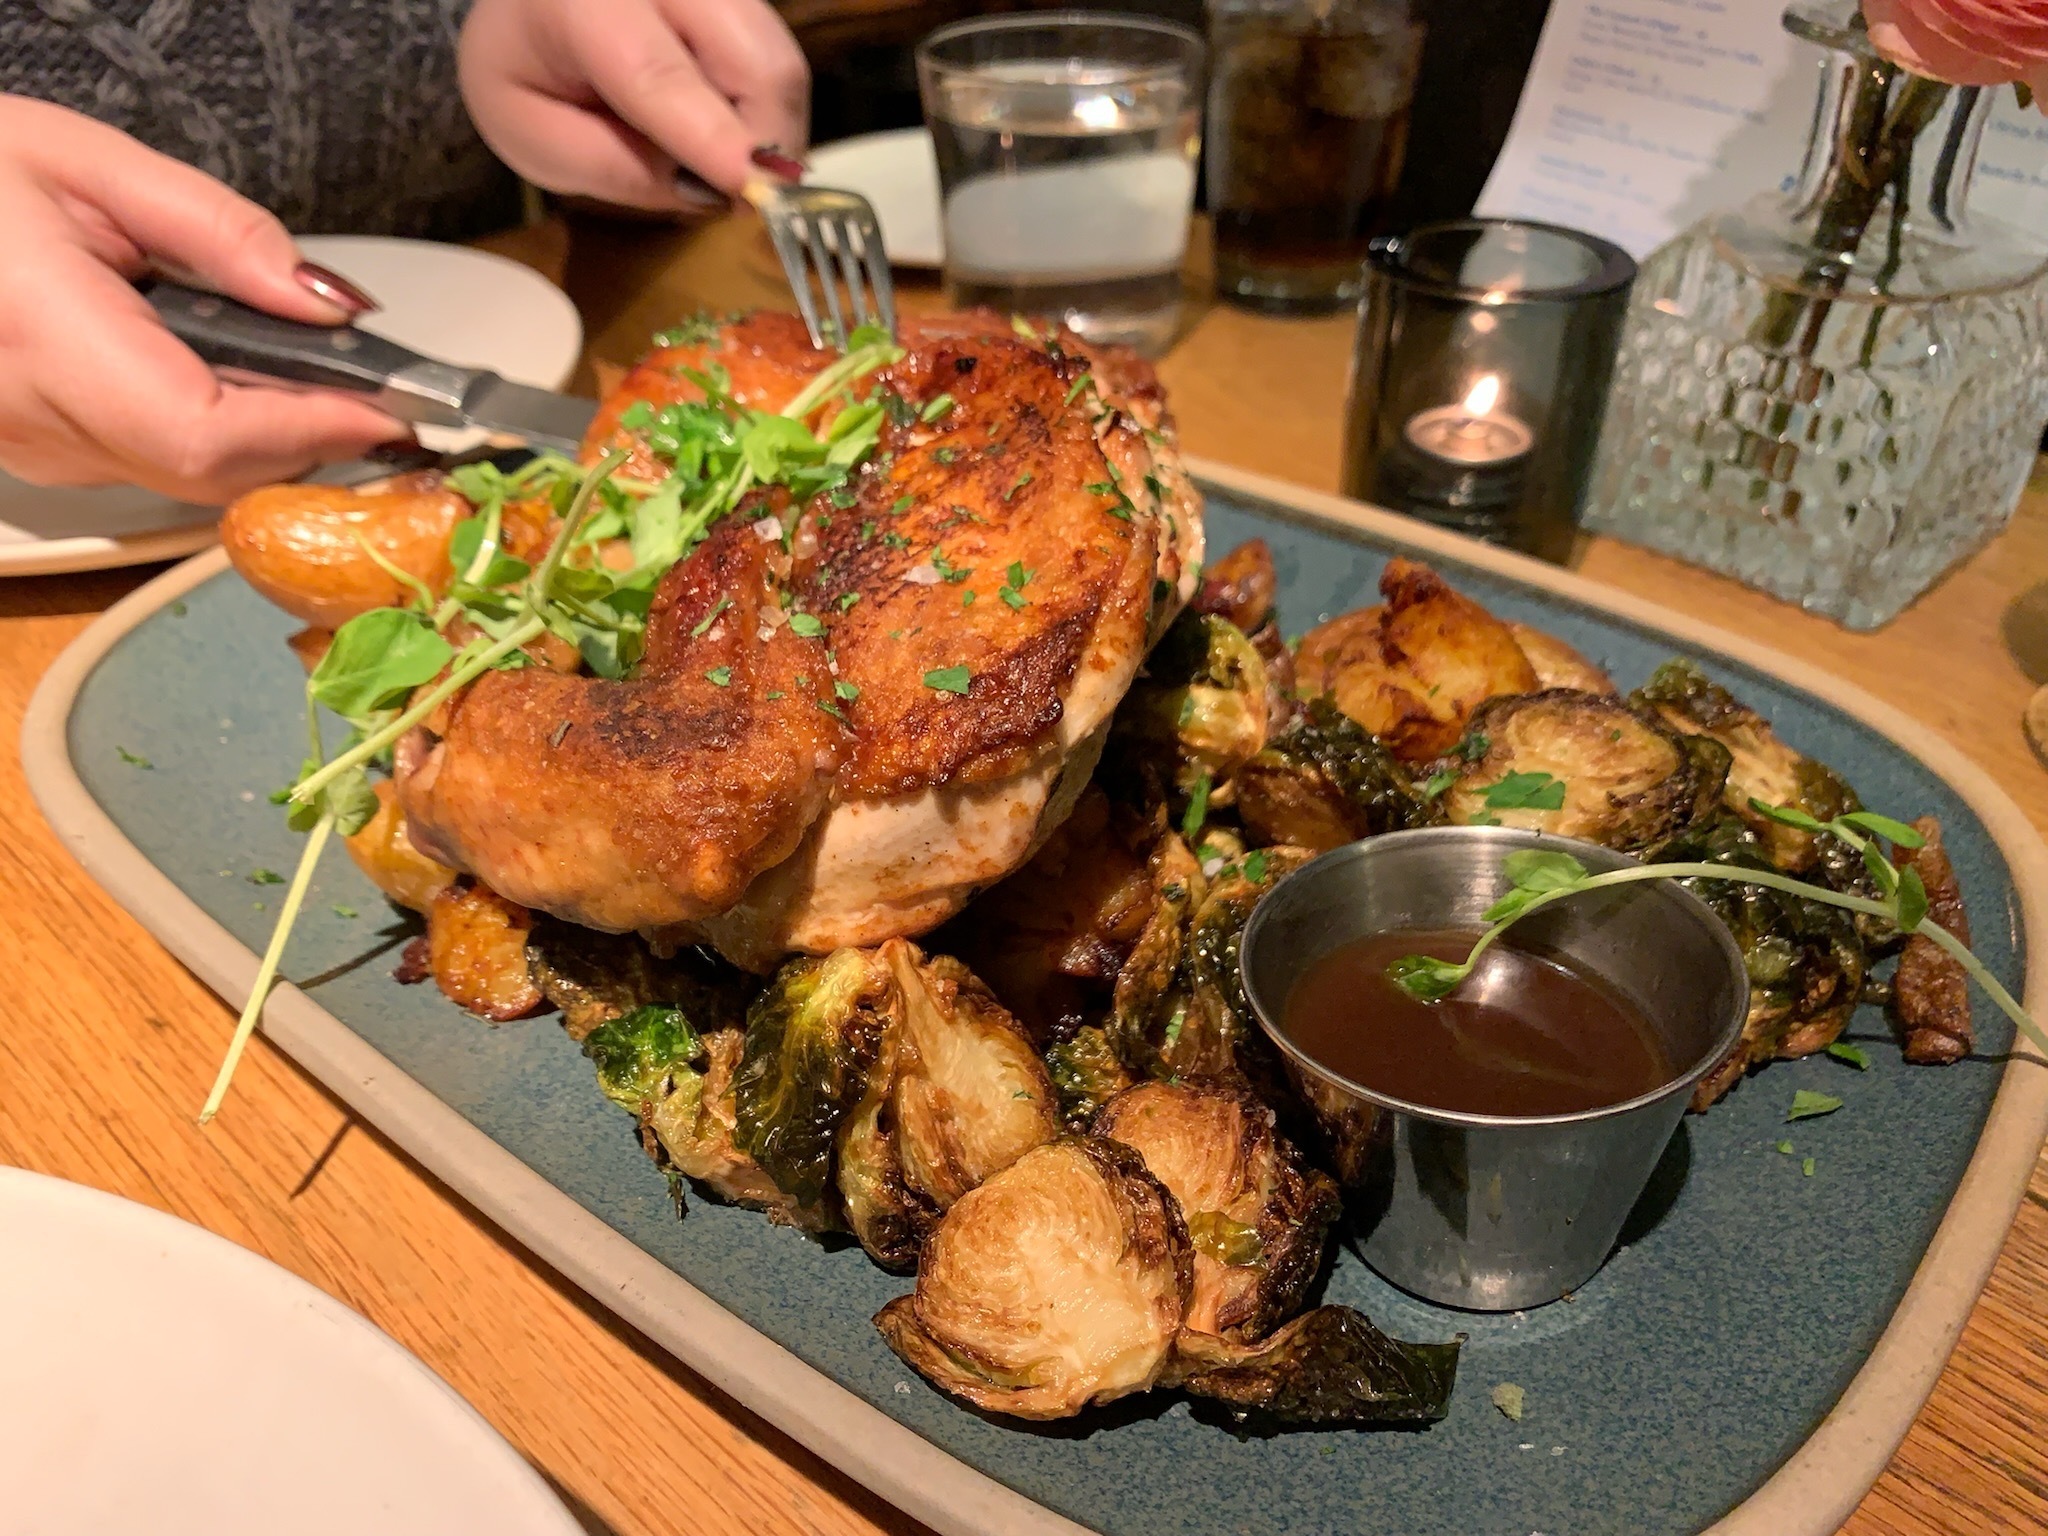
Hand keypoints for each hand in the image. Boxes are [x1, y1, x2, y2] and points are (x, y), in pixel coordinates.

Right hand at [0, 97, 409, 504]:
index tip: (390, 407)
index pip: (209, 431)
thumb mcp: (85, 162)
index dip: (312, 429)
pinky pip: (160, 466)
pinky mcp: (42, 456)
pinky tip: (239, 379)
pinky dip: (224, 434)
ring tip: (315, 376)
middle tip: (380, 390)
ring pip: (197, 481)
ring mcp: (35, 449)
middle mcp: (33, 417)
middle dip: (312, 436)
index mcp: (41, 334)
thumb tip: (326, 307)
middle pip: (217, 472)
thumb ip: (219, 233)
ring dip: (273, 438)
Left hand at [458, 0, 808, 213]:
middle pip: (756, 63)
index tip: (751, 192)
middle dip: (765, 147)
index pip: (659, 75)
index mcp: (583, 3)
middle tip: (737, 197)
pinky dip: (765, 112)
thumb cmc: (524, 69)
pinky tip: (725, 127)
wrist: (534, 3)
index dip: (714, 139)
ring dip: (770, 134)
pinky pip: (778, 61)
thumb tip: (705, 192)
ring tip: (721, 162)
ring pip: (782, 64)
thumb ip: (607, 166)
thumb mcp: (529, 133)